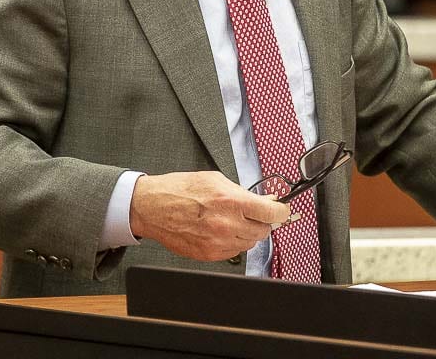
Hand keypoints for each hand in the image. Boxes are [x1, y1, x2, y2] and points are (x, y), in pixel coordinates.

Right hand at [129, 171, 291, 261]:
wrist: (153, 207)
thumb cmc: (180, 190)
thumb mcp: (216, 180)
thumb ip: (243, 192)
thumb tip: (265, 201)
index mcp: (231, 201)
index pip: (271, 213)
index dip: (281, 211)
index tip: (282, 210)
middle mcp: (227, 225)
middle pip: (263, 231)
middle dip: (262, 221)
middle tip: (252, 213)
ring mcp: (218, 243)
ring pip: (250, 243)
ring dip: (247, 232)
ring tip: (232, 220)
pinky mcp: (209, 255)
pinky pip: (234, 252)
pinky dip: (233, 242)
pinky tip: (221, 230)